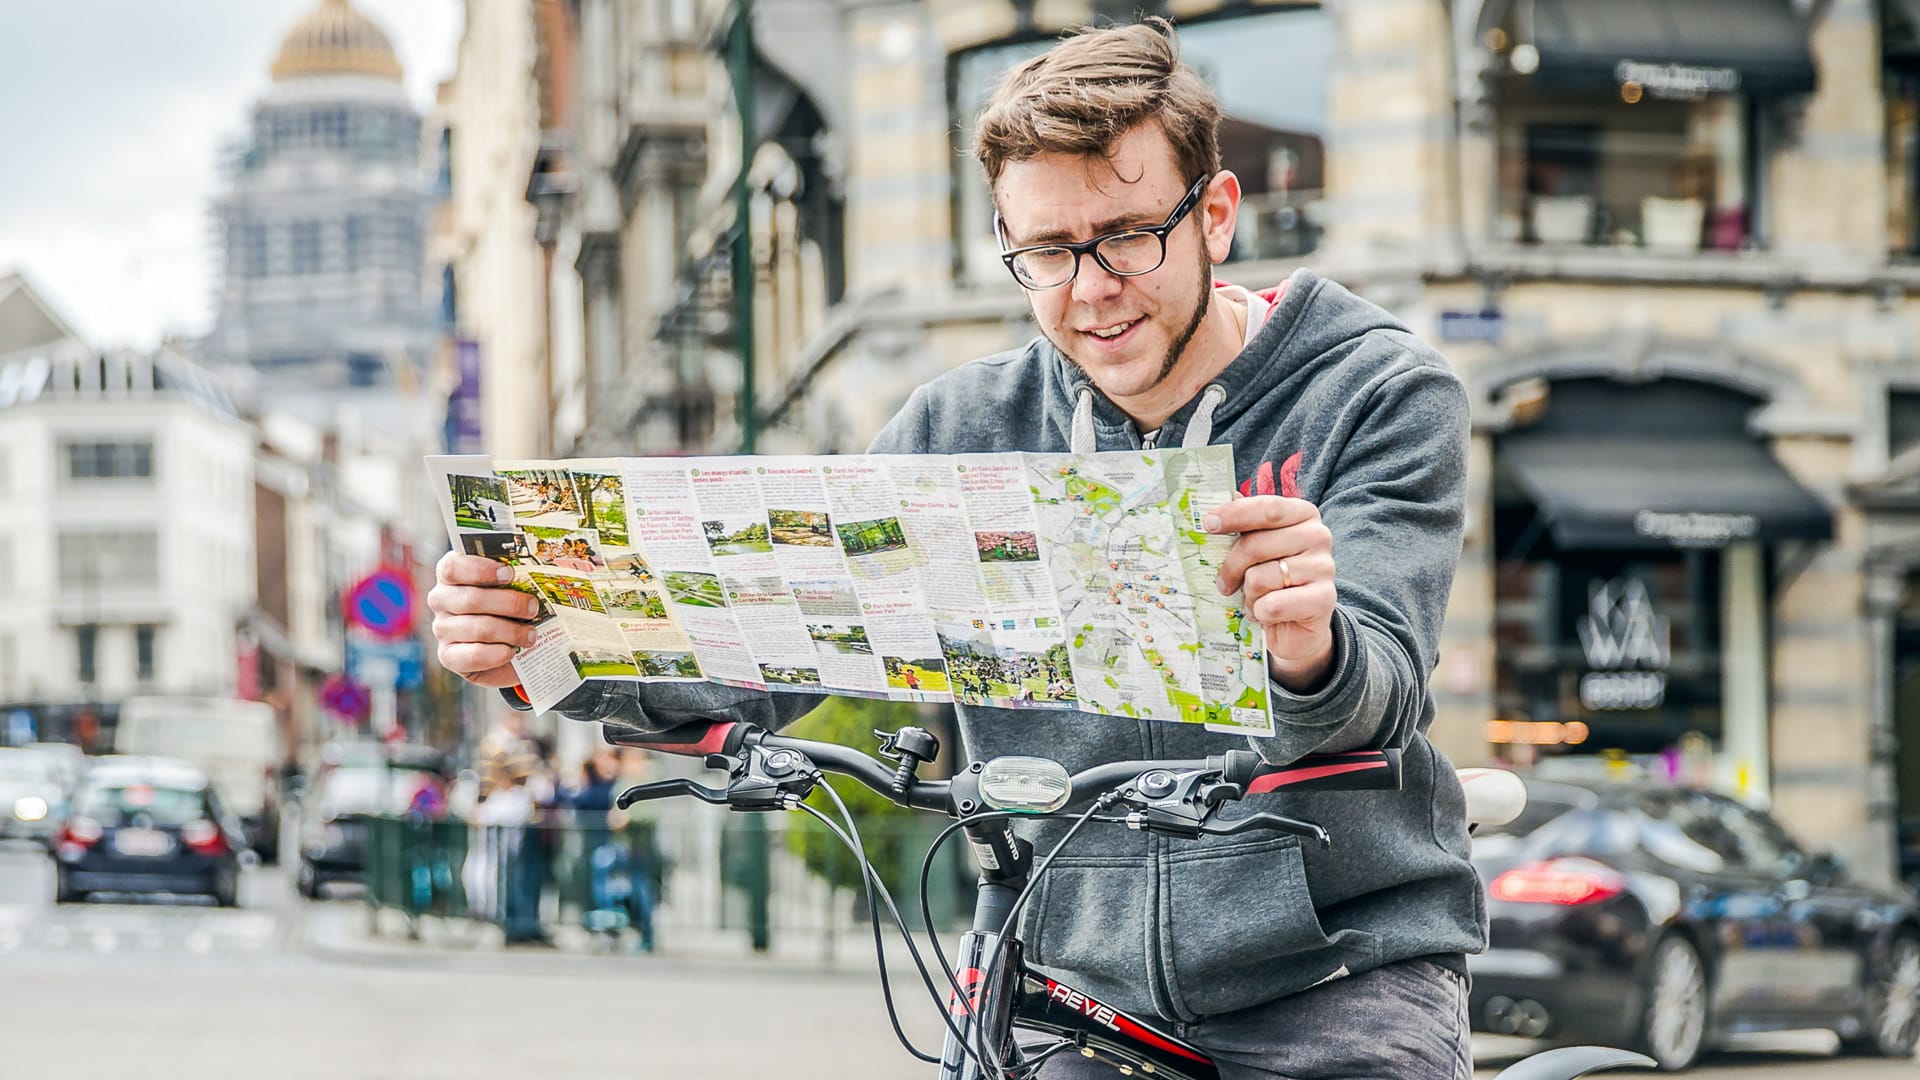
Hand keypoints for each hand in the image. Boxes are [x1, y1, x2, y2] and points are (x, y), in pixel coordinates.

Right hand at [429, 552, 541, 688]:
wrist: (509, 651)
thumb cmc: (510, 609)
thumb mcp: (514, 587)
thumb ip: (518, 575)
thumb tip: (542, 571)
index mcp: (452, 575)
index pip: (453, 567)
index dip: (480, 569)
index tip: (509, 574)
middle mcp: (441, 600)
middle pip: (470, 599)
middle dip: (509, 603)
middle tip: (533, 608)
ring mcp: (442, 629)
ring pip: (477, 628)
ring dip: (510, 631)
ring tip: (531, 635)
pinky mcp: (448, 656)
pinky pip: (473, 655)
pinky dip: (497, 654)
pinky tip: (511, 651)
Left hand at [1207, 496, 1336, 692]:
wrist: (1297, 625)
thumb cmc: (1273, 580)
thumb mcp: (1258, 548)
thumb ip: (1245, 523)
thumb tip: (1225, 495)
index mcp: (1303, 515)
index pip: (1267, 508)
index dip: (1235, 514)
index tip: (1208, 524)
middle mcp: (1318, 536)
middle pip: (1256, 545)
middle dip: (1231, 567)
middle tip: (1224, 583)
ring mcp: (1324, 568)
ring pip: (1260, 578)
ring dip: (1249, 595)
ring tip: (1256, 599)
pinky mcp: (1323, 600)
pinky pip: (1272, 605)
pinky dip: (1261, 613)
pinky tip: (1267, 613)